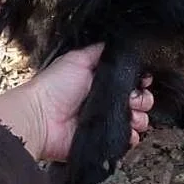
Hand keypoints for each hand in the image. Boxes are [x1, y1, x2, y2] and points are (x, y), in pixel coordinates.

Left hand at [0, 44, 153, 160]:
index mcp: (99, 81)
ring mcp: (103, 121)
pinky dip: (131, 136)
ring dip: (140, 117)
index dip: (139, 80)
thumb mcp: (76, 59)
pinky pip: (126, 139)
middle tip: (134, 98)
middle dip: (143, 98)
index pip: (128, 80)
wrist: (41, 117)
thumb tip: (116, 44)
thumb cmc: (54, 86)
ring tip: (131, 114)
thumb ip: (97, 51)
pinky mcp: (102, 139)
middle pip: (137, 99)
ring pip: (136, 119)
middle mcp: (103, 100)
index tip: (143, 79)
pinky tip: (128, 130)